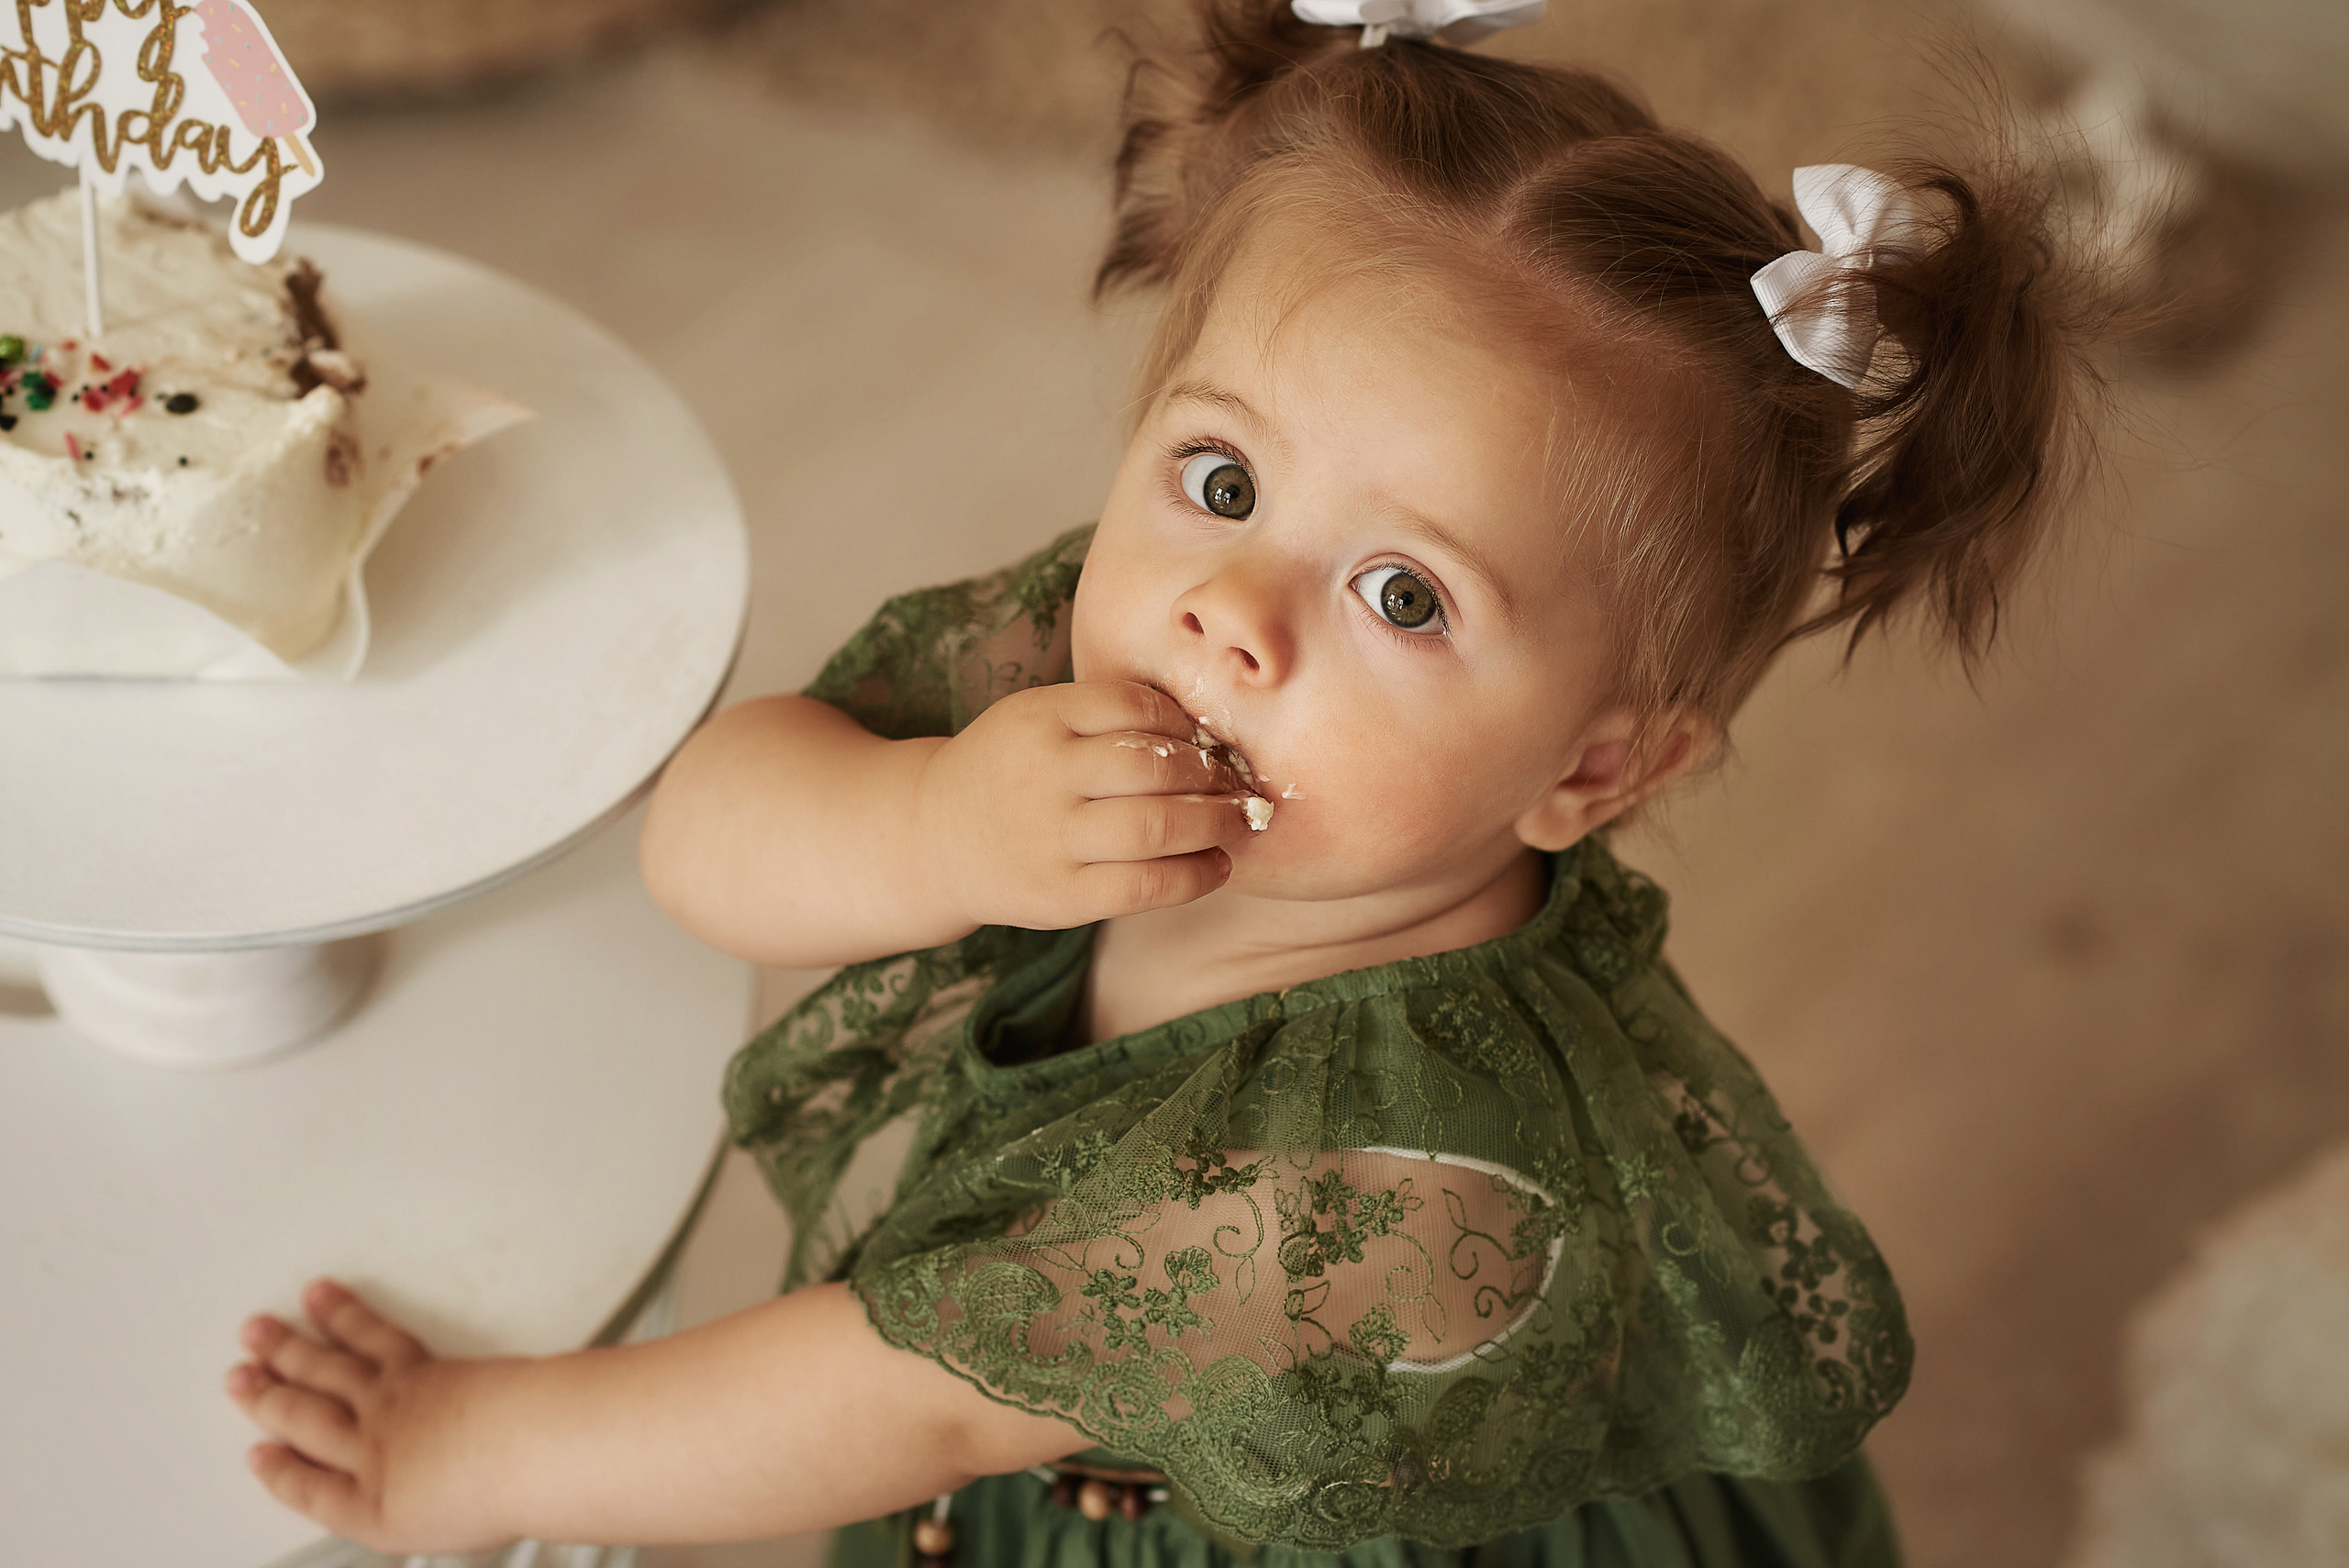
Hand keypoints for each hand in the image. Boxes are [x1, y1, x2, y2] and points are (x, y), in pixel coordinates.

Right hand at [227, 1279, 513, 1556]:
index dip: (280, 1474)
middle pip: (304, 1421)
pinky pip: (370, 1337)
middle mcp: (369, 1454)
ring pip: (325, 1373)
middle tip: (236, 1377)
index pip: (309, 1492)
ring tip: (258, 1329)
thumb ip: (427, 1509)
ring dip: (287, 1349)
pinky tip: (323, 1298)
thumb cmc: (507, 1493)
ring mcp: (389, 1406)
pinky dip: (344, 1315)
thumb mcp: (454, 1534)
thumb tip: (440, 1497)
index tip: (260, 1455)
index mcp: (374, 1510)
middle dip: (266, 1399)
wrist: (530, 1451)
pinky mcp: (418, 1366)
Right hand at [914, 679, 1253, 929]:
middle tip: (1240, 783)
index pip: (1133, 705)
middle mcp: (1041, 776)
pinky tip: (1216, 865)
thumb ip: (1104, 716)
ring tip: (1239, 820)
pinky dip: (1195, 876)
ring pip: (1155, 827)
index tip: (1206, 739)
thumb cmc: (1011, 770)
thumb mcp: (1036, 718)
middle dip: (1213, 775)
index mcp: (1037, 717)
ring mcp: (1049, 839)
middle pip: (1153, 767)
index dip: (1184, 722)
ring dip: (1216, 823)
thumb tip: (1210, 734)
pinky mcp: (1060, 896)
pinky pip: (1144, 887)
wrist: (935, 837)